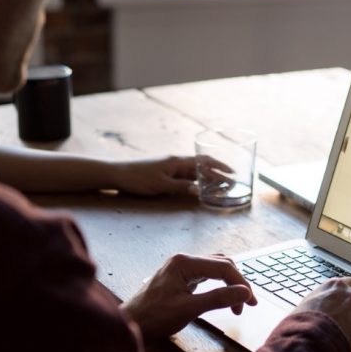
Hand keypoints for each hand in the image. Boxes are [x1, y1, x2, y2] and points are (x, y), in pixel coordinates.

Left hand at [109, 155, 227, 196]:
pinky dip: (196, 182)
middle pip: (202, 167)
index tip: (232, 172)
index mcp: (178, 161)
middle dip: (218, 174)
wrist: (118, 174)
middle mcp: (177, 163)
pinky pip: (186, 178)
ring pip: (195, 172)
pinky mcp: (166, 175)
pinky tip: (200, 188)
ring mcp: (171, 168)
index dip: (220, 166)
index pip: (204, 161)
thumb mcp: (161, 184)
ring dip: (208, 178)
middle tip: (232, 182)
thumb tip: (200, 190)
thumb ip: (181, 187)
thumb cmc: (138, 178)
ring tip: (221, 186)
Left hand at [122, 253, 257, 342]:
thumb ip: (218, 298)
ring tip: (237, 303)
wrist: (129, 325)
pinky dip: (219, 285)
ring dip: (229, 283)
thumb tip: (245, 293)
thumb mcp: (188, 309)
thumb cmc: (153, 318)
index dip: (241, 284)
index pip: (223, 267)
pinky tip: (222, 296)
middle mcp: (184, 260)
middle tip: (246, 305)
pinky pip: (206, 275)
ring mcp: (181, 267)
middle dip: (237, 283)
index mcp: (185, 263)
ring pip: (215, 268)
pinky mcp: (180, 277)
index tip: (250, 303)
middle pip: (222, 264)